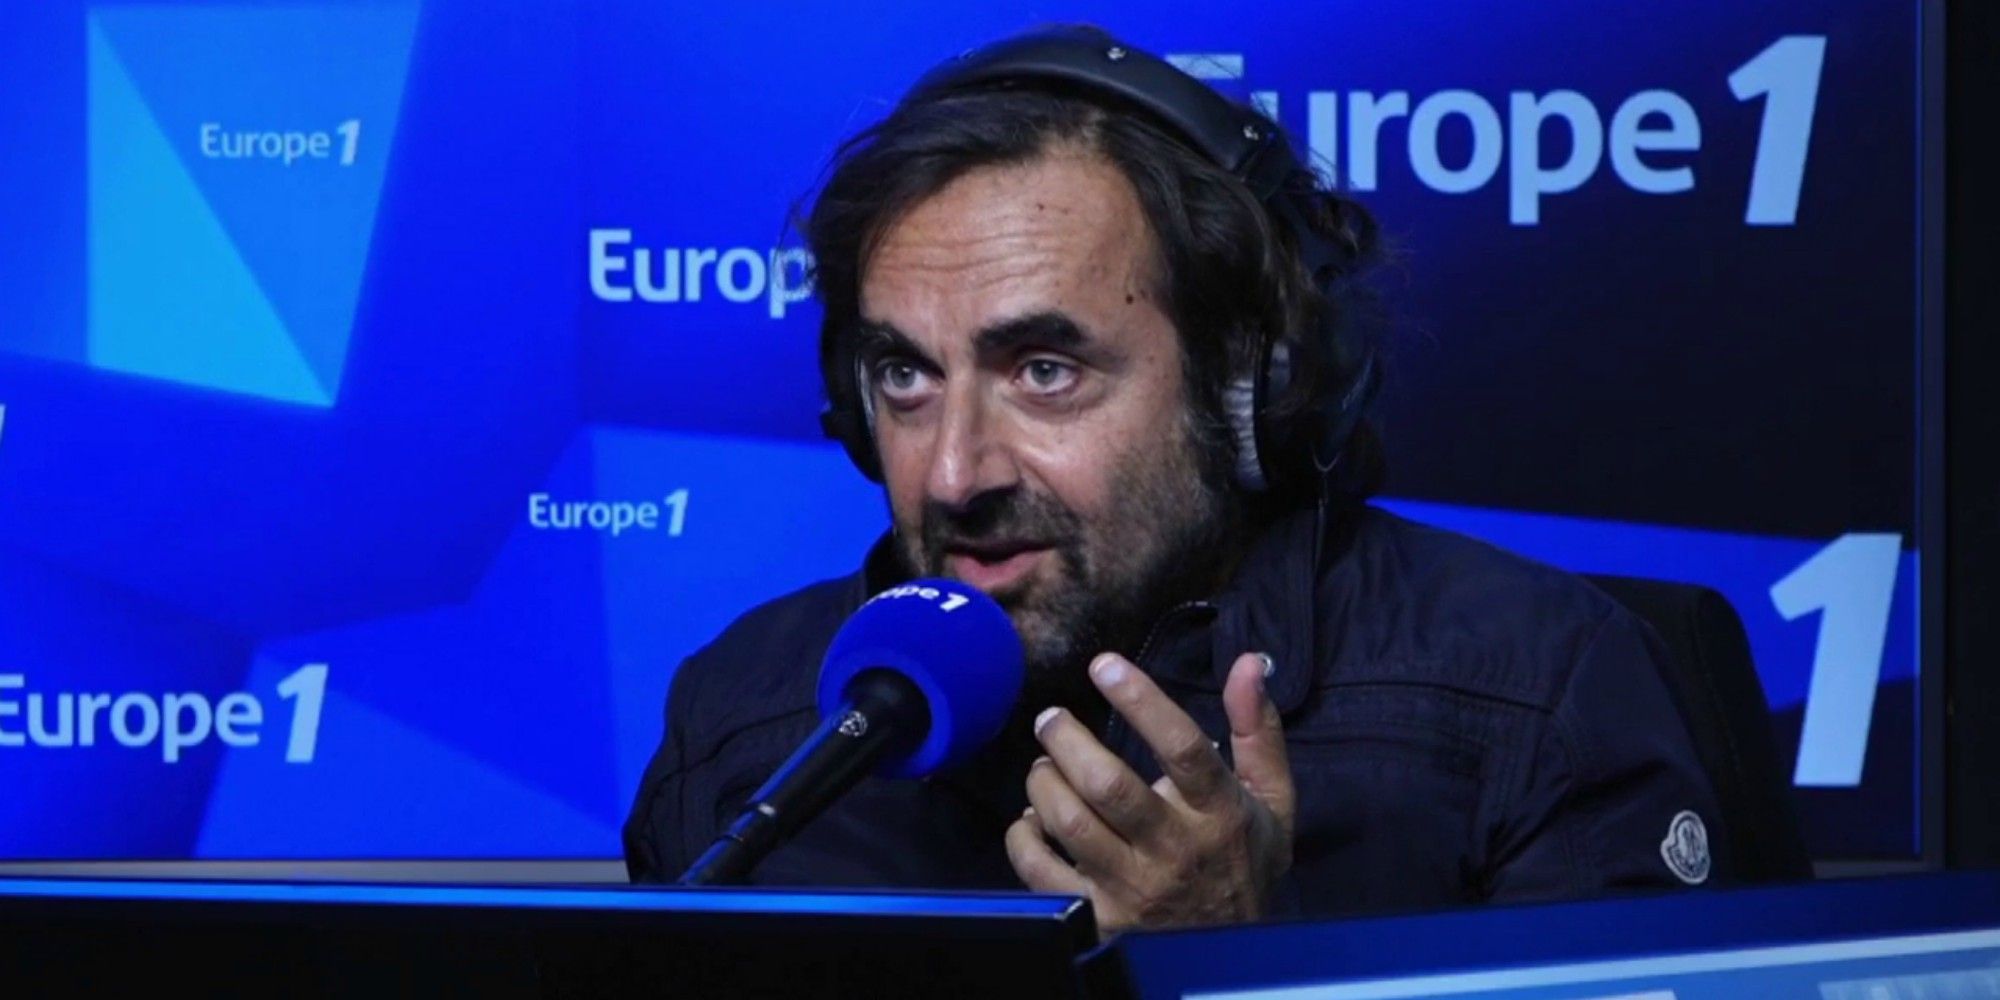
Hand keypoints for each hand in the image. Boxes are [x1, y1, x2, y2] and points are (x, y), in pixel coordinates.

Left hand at [1003, 651, 1294, 933]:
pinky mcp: (1098, 916)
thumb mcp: (1272, 800)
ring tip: (1043, 764)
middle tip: (1050, 719)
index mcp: (1218, 812)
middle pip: (1109, 785)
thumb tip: (1248, 662)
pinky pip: (1041, 872)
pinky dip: (1023, 837)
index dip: (1140, 699)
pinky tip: (1031, 818)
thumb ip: (1259, 731)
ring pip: (1071, 823)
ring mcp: (1133, 887)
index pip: (1181, 746)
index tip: (1104, 664)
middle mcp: (1174, 849)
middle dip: (1067, 741)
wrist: (1234, 954)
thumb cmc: (1245, 862)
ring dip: (1044, 782)